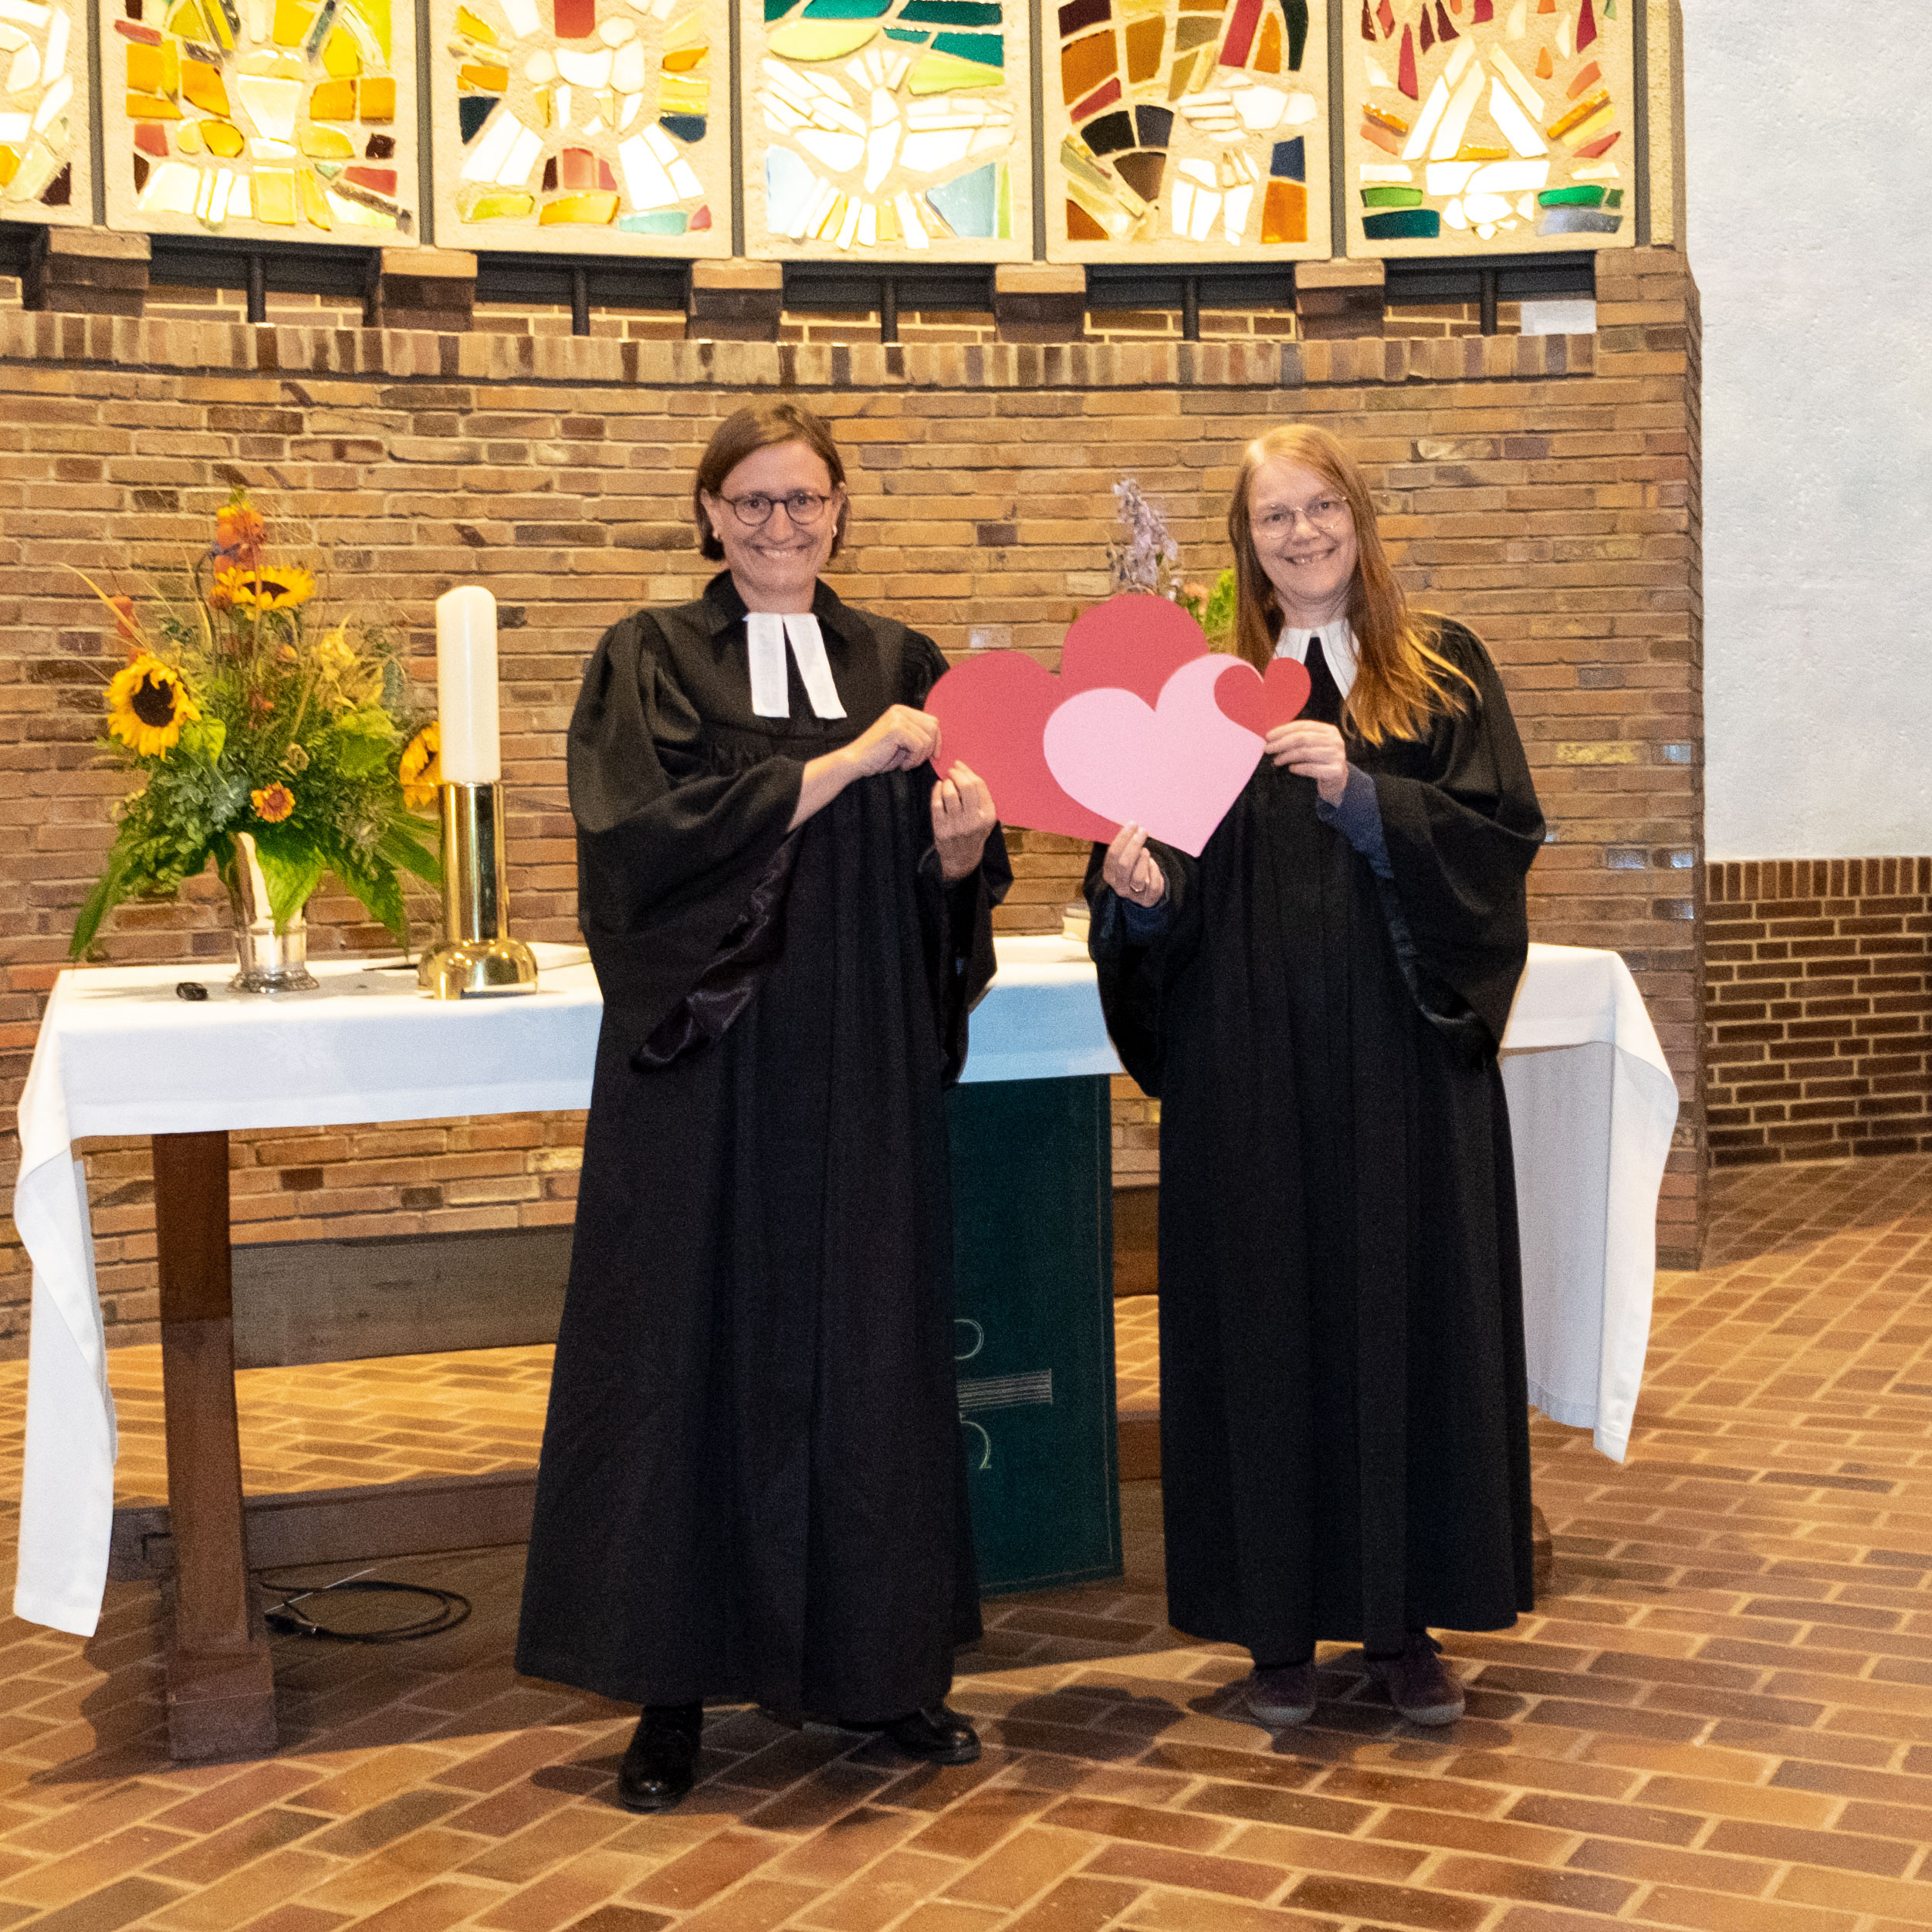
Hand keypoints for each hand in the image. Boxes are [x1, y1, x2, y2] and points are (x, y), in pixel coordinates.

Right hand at [842, 704, 941, 779]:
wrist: (856, 762)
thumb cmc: (879, 756)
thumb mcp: (903, 743)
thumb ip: (918, 736)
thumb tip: (940, 739)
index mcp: (902, 711)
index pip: (932, 721)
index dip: (937, 740)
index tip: (933, 756)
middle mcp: (900, 711)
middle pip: (934, 726)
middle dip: (931, 748)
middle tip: (917, 761)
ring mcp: (898, 718)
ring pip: (927, 739)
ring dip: (920, 757)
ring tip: (906, 763)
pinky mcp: (896, 729)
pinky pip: (919, 746)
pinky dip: (913, 760)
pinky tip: (902, 764)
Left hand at [932, 761, 995, 881]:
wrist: (962, 858)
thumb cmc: (974, 832)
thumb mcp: (986, 818)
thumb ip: (981, 798)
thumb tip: (965, 771)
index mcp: (988, 815)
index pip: (979, 786)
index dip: (967, 771)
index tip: (959, 765)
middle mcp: (975, 820)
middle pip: (966, 787)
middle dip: (957, 774)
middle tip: (952, 770)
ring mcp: (957, 826)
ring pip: (950, 794)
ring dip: (947, 782)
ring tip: (946, 781)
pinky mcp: (942, 829)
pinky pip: (937, 804)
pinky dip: (936, 791)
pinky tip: (938, 786)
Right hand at [1101, 823, 1165, 907]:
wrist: (1145, 891)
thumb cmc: (1134, 867)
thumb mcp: (1125, 857)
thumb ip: (1124, 844)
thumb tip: (1129, 823)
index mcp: (1109, 874)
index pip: (1113, 855)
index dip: (1122, 838)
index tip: (1132, 824)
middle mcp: (1118, 885)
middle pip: (1124, 865)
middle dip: (1134, 845)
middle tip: (1143, 831)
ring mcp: (1133, 894)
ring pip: (1137, 878)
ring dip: (1143, 860)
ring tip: (1146, 850)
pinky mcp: (1148, 899)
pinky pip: (1153, 886)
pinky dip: (1154, 872)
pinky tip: (1153, 863)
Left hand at [1266, 720, 1348, 804]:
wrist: (1336, 782)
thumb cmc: (1319, 761)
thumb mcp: (1313, 746)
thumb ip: (1299, 738)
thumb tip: (1272, 738)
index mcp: (1329, 730)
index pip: (1303, 725)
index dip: (1283, 730)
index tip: (1268, 736)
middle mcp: (1335, 741)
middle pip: (1302, 738)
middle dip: (1282, 743)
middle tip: (1268, 749)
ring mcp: (1337, 756)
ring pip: (1305, 752)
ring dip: (1287, 756)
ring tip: (1276, 761)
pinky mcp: (1336, 771)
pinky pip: (1312, 768)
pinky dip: (1299, 768)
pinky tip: (1291, 768)